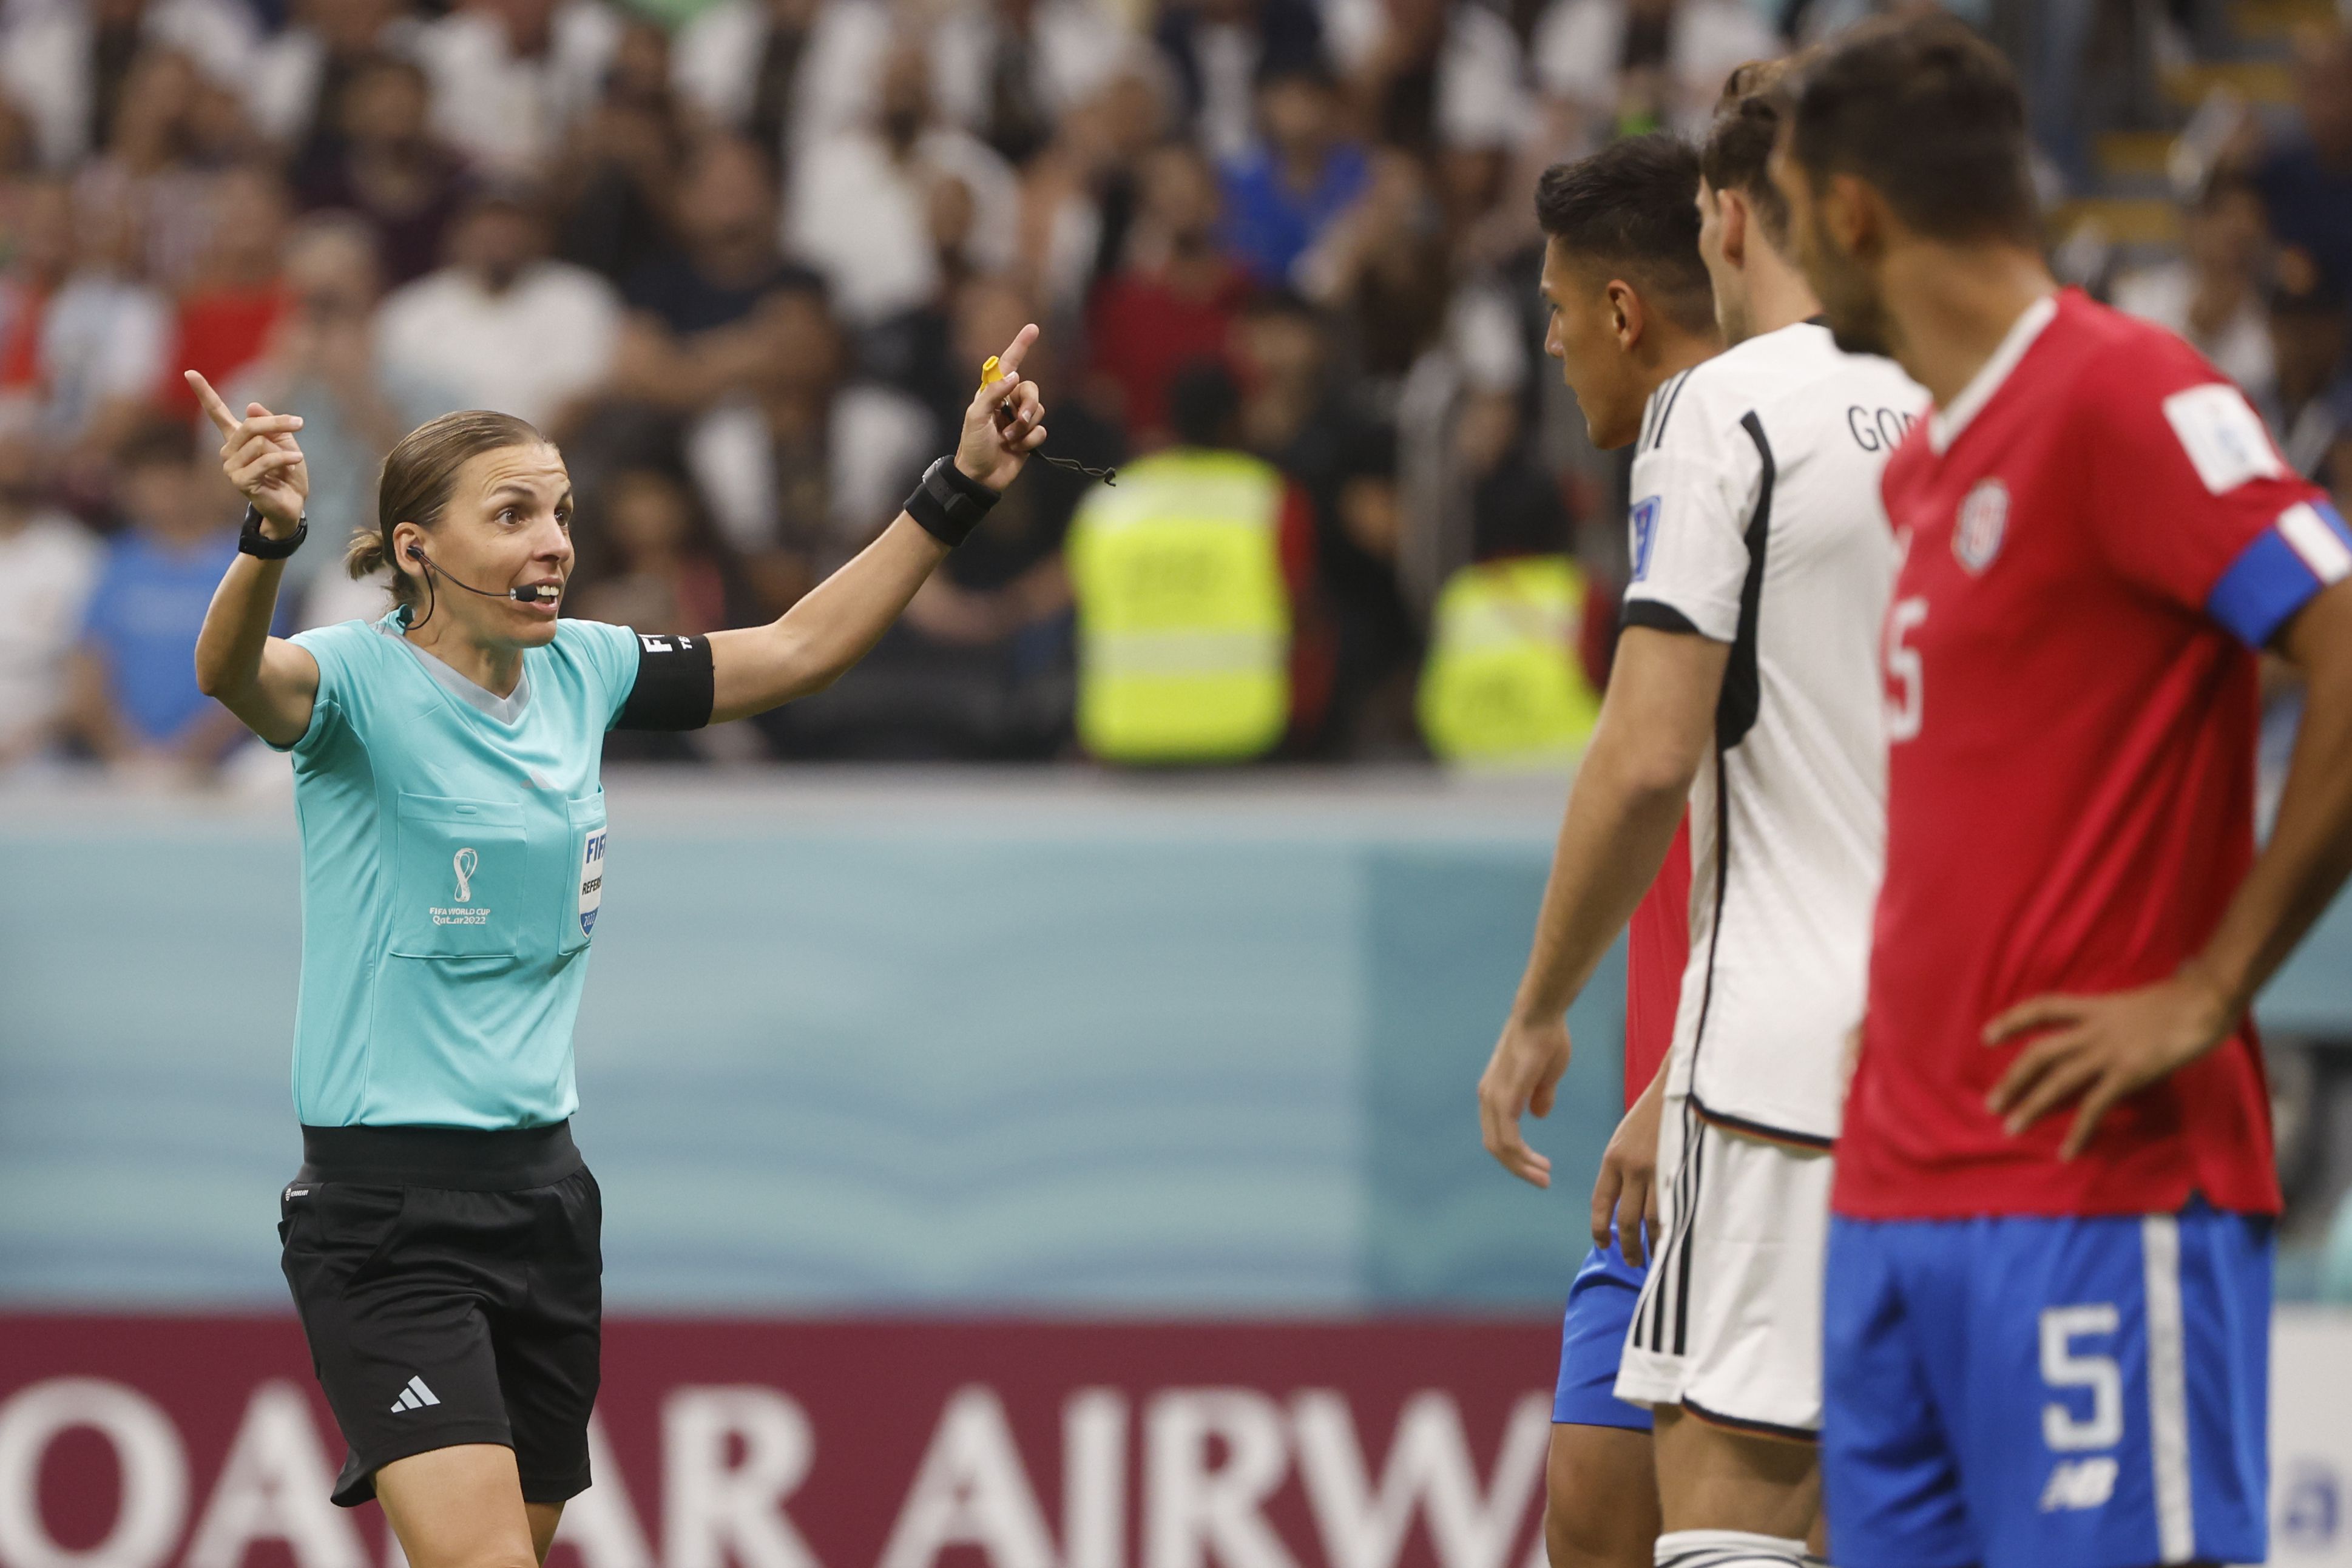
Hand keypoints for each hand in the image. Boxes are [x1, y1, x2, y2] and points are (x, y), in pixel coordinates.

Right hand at [187, 371, 306, 533]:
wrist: (293, 504)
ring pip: (259, 443)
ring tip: (290, 462)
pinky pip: (264, 460)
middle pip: (251, 425)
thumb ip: (271, 424)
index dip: (203, 392)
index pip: (216, 412)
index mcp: (237, 438)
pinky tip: (296, 459)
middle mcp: (229, 451)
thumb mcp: (285, 442)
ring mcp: (231, 467)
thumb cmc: (288, 473)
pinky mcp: (240, 481)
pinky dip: (284, 459)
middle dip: (277, 423)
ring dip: (283, 450)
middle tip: (299, 422)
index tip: (189, 372)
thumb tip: (250, 406)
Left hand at [953, 324, 1047, 492]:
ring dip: (1025, 428)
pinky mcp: (1029, 437)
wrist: (980, 476)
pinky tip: (1016, 449)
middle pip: (1031, 390)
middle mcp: (1008, 402)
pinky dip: (1030, 441)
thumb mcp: (976, 416)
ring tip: (1008, 439)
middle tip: (1018, 420)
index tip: (1033, 328)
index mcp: (992, 393)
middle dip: (1028, 405)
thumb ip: (994, 393)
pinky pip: (1041, 431)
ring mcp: (1019, 420)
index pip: (1009, 364)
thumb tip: (1015, 375)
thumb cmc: (973, 445)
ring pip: (1038, 411)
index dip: (1020, 345)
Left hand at [1478, 1014, 1569, 1185]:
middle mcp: (1488, 1097)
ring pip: (1500, 1145)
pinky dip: (1520, 1155)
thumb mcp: (1547, 1075)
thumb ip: (1541, 1096)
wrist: (1542, 1014)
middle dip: (1518, 1167)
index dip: (1517, 1156)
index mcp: (1496, 1094)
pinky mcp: (1505, 1095)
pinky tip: (1537, 1164)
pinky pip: (1507, 1135)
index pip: (1499, 1135)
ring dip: (1521, 1166)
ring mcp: (1494, 1096)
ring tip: (1543, 1177)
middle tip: (1542, 1180)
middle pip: (1496, 1145)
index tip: (1540, 1168)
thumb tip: (1538, 1115)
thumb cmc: (1546, 1039)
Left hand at [1591, 1078, 1663, 1265]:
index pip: (1601, 1202)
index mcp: (1613, 1158)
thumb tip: (1625, 1203)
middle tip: (1632, 1263)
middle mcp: (1632, 1167)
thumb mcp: (1626, 1138)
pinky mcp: (1681, 1169)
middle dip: (1629, 1246)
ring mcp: (1659, 1170)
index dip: (1600, 1228)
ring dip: (1653, 1245)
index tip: (1604, 1246)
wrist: (1678, 1086)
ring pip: (1653, 1221)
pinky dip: (1674, 1229)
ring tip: (1655, 1260)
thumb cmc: (1653, 1113)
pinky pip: (1676, 1209)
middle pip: (1627, 1219)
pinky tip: (1676, 1242)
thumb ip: (1623, 1168)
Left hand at [1982, 966, 2236, 1159]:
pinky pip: (2095, 1105)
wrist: (2205, 1000)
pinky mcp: (2128, 1072)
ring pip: (2058, 1080)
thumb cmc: (2180, 1000)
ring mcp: (2109, 1051)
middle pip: (2040, 1052)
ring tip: (2010, 1127)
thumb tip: (2112, 1024)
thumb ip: (2116, 1015)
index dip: (2012, 1020)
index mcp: (2095, 1006)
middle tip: (1990, 1103)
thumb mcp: (2136, 1002)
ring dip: (2032, 1105)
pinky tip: (2067, 1151)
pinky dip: (2079, 1130)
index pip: (2042, 1007)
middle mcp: (2094, 1029)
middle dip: (2013, 1079)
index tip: (1986, 1035)